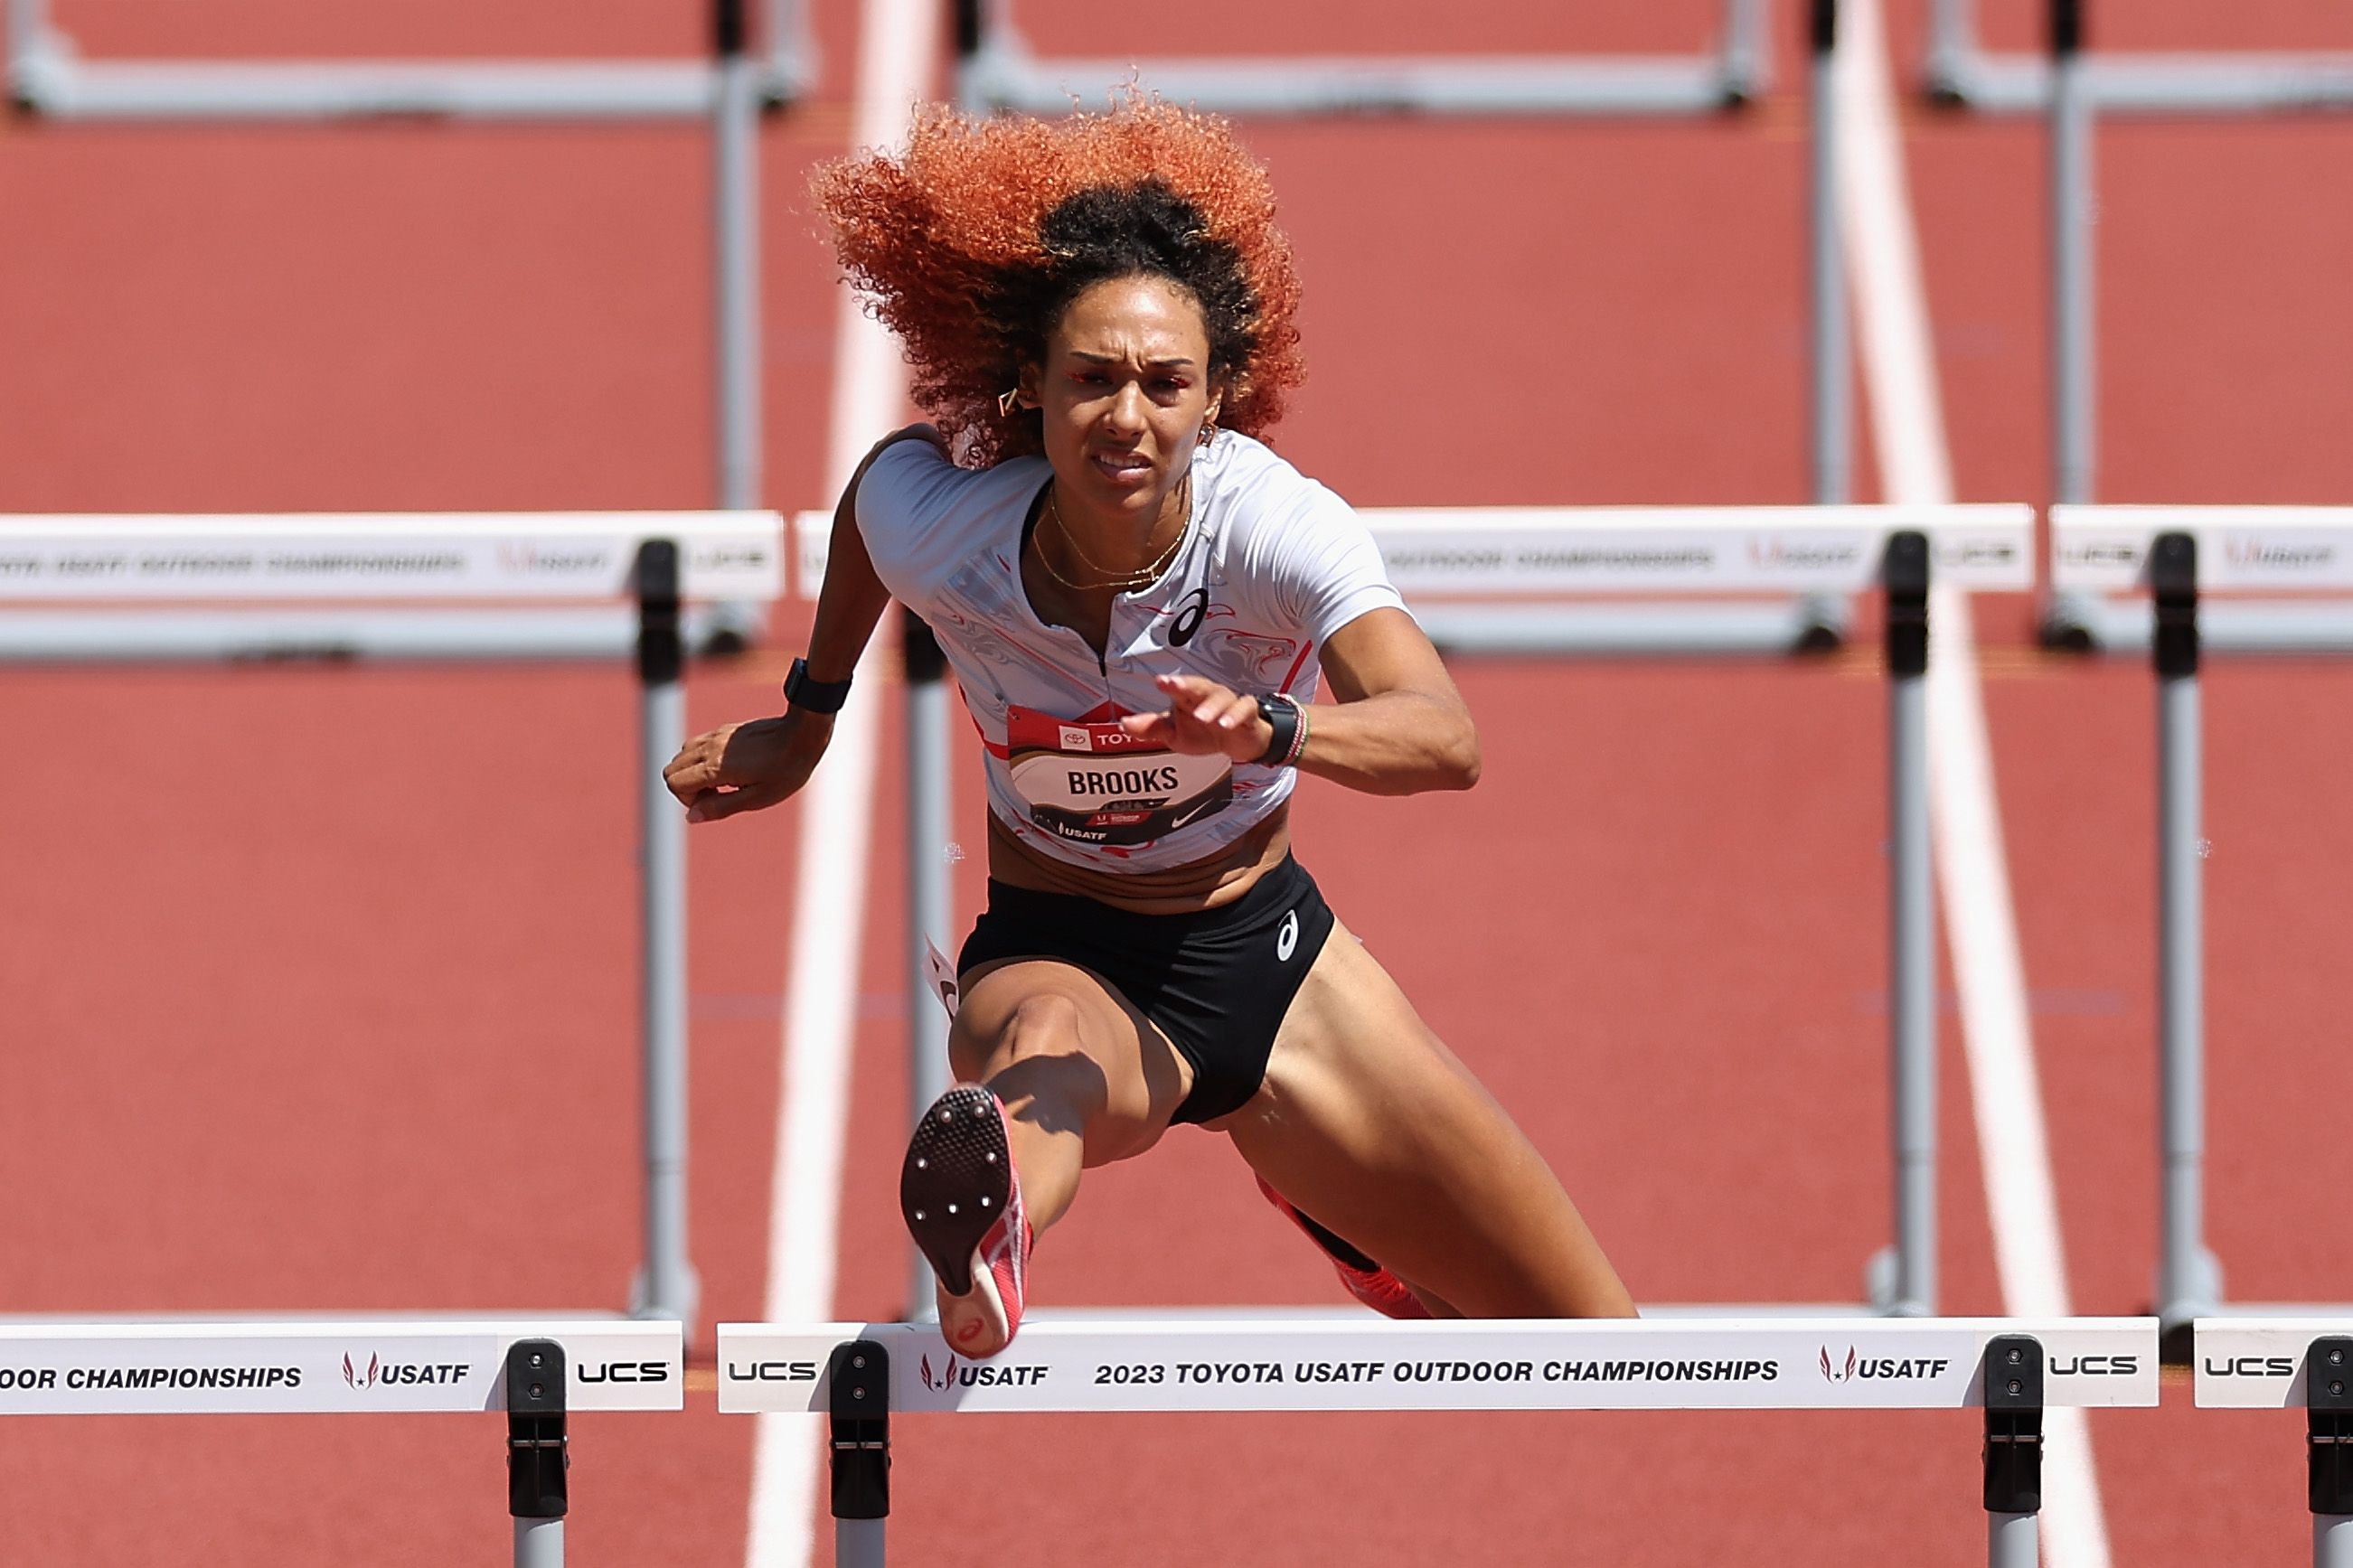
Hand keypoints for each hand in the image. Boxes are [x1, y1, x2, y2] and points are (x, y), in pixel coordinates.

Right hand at [663, 711, 832, 821]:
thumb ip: (720, 808)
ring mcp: (716, 736)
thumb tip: (691, 817)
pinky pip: (697, 745)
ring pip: (681, 756)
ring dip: (693, 773)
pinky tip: (730, 769)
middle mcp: (710, 747)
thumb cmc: (785, 770)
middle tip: (717, 794)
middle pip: (671, 769)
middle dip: (686, 788)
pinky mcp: (724, 731)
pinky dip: (701, 761)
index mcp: (715, 766)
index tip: (715, 801)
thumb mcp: (757, 798)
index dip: (688, 800)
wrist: (803, 735)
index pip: (674, 782)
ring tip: (723, 782)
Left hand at [1118, 673, 1271, 762]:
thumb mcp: (1175, 734)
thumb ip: (1151, 728)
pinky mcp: (1247, 713)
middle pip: (1198, 685)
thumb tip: (1123, 723)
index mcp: (1188, 697)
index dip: (1170, 684)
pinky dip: (1236, 715)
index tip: (1160, 681)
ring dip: (1212, 707)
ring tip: (1203, 717)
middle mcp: (1208, 695)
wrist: (1238, 742)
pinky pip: (1244, 709)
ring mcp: (1229, 702)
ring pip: (1221, 697)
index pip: (1178, 687)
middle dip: (1187, 684)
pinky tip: (1226, 724)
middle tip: (1173, 685)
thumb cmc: (1203, 732)